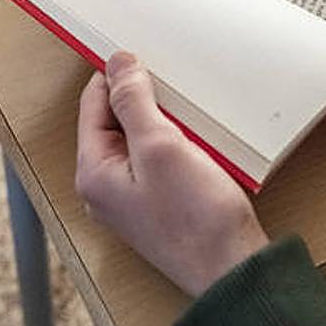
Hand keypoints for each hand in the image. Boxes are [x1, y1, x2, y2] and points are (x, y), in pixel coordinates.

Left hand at [76, 51, 269, 295]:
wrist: (233, 269)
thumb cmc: (197, 221)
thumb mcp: (161, 146)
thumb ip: (134, 102)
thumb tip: (117, 65)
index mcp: (94, 172)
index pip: (92, 104)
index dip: (116, 77)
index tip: (140, 56)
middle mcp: (107, 186)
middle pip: (117, 121)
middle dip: (146, 101)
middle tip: (174, 93)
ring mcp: (133, 195)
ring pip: (142, 138)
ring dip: (166, 122)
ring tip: (190, 123)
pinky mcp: (160, 201)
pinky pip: (161, 157)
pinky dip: (179, 143)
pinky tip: (201, 145)